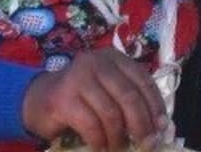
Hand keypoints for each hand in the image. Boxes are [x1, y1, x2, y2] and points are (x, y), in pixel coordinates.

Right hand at [22, 49, 166, 150]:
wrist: (38, 100)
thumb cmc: (81, 99)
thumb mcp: (108, 92)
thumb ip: (129, 101)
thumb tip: (159, 127)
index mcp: (113, 58)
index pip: (143, 80)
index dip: (156, 106)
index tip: (162, 128)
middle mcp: (95, 62)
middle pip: (129, 97)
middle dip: (141, 125)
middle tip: (146, 145)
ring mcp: (77, 78)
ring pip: (111, 113)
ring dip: (119, 138)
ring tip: (119, 148)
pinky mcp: (63, 98)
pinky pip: (91, 125)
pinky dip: (100, 141)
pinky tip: (100, 147)